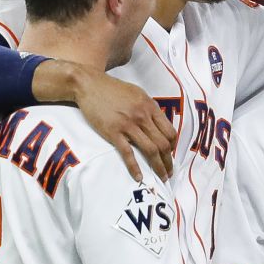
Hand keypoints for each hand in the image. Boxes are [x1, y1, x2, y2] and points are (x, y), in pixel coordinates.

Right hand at [68, 66, 175, 181]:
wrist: (89, 85)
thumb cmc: (112, 89)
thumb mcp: (137, 94)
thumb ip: (148, 108)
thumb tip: (157, 124)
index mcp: (150, 106)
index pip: (169, 131)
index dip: (173, 147)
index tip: (171, 155)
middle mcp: (142, 116)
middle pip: (163, 143)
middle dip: (169, 161)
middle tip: (169, 173)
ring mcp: (128, 125)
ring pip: (150, 150)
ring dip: (158, 167)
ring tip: (161, 178)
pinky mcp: (113, 132)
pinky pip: (128, 153)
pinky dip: (135, 167)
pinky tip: (139, 177)